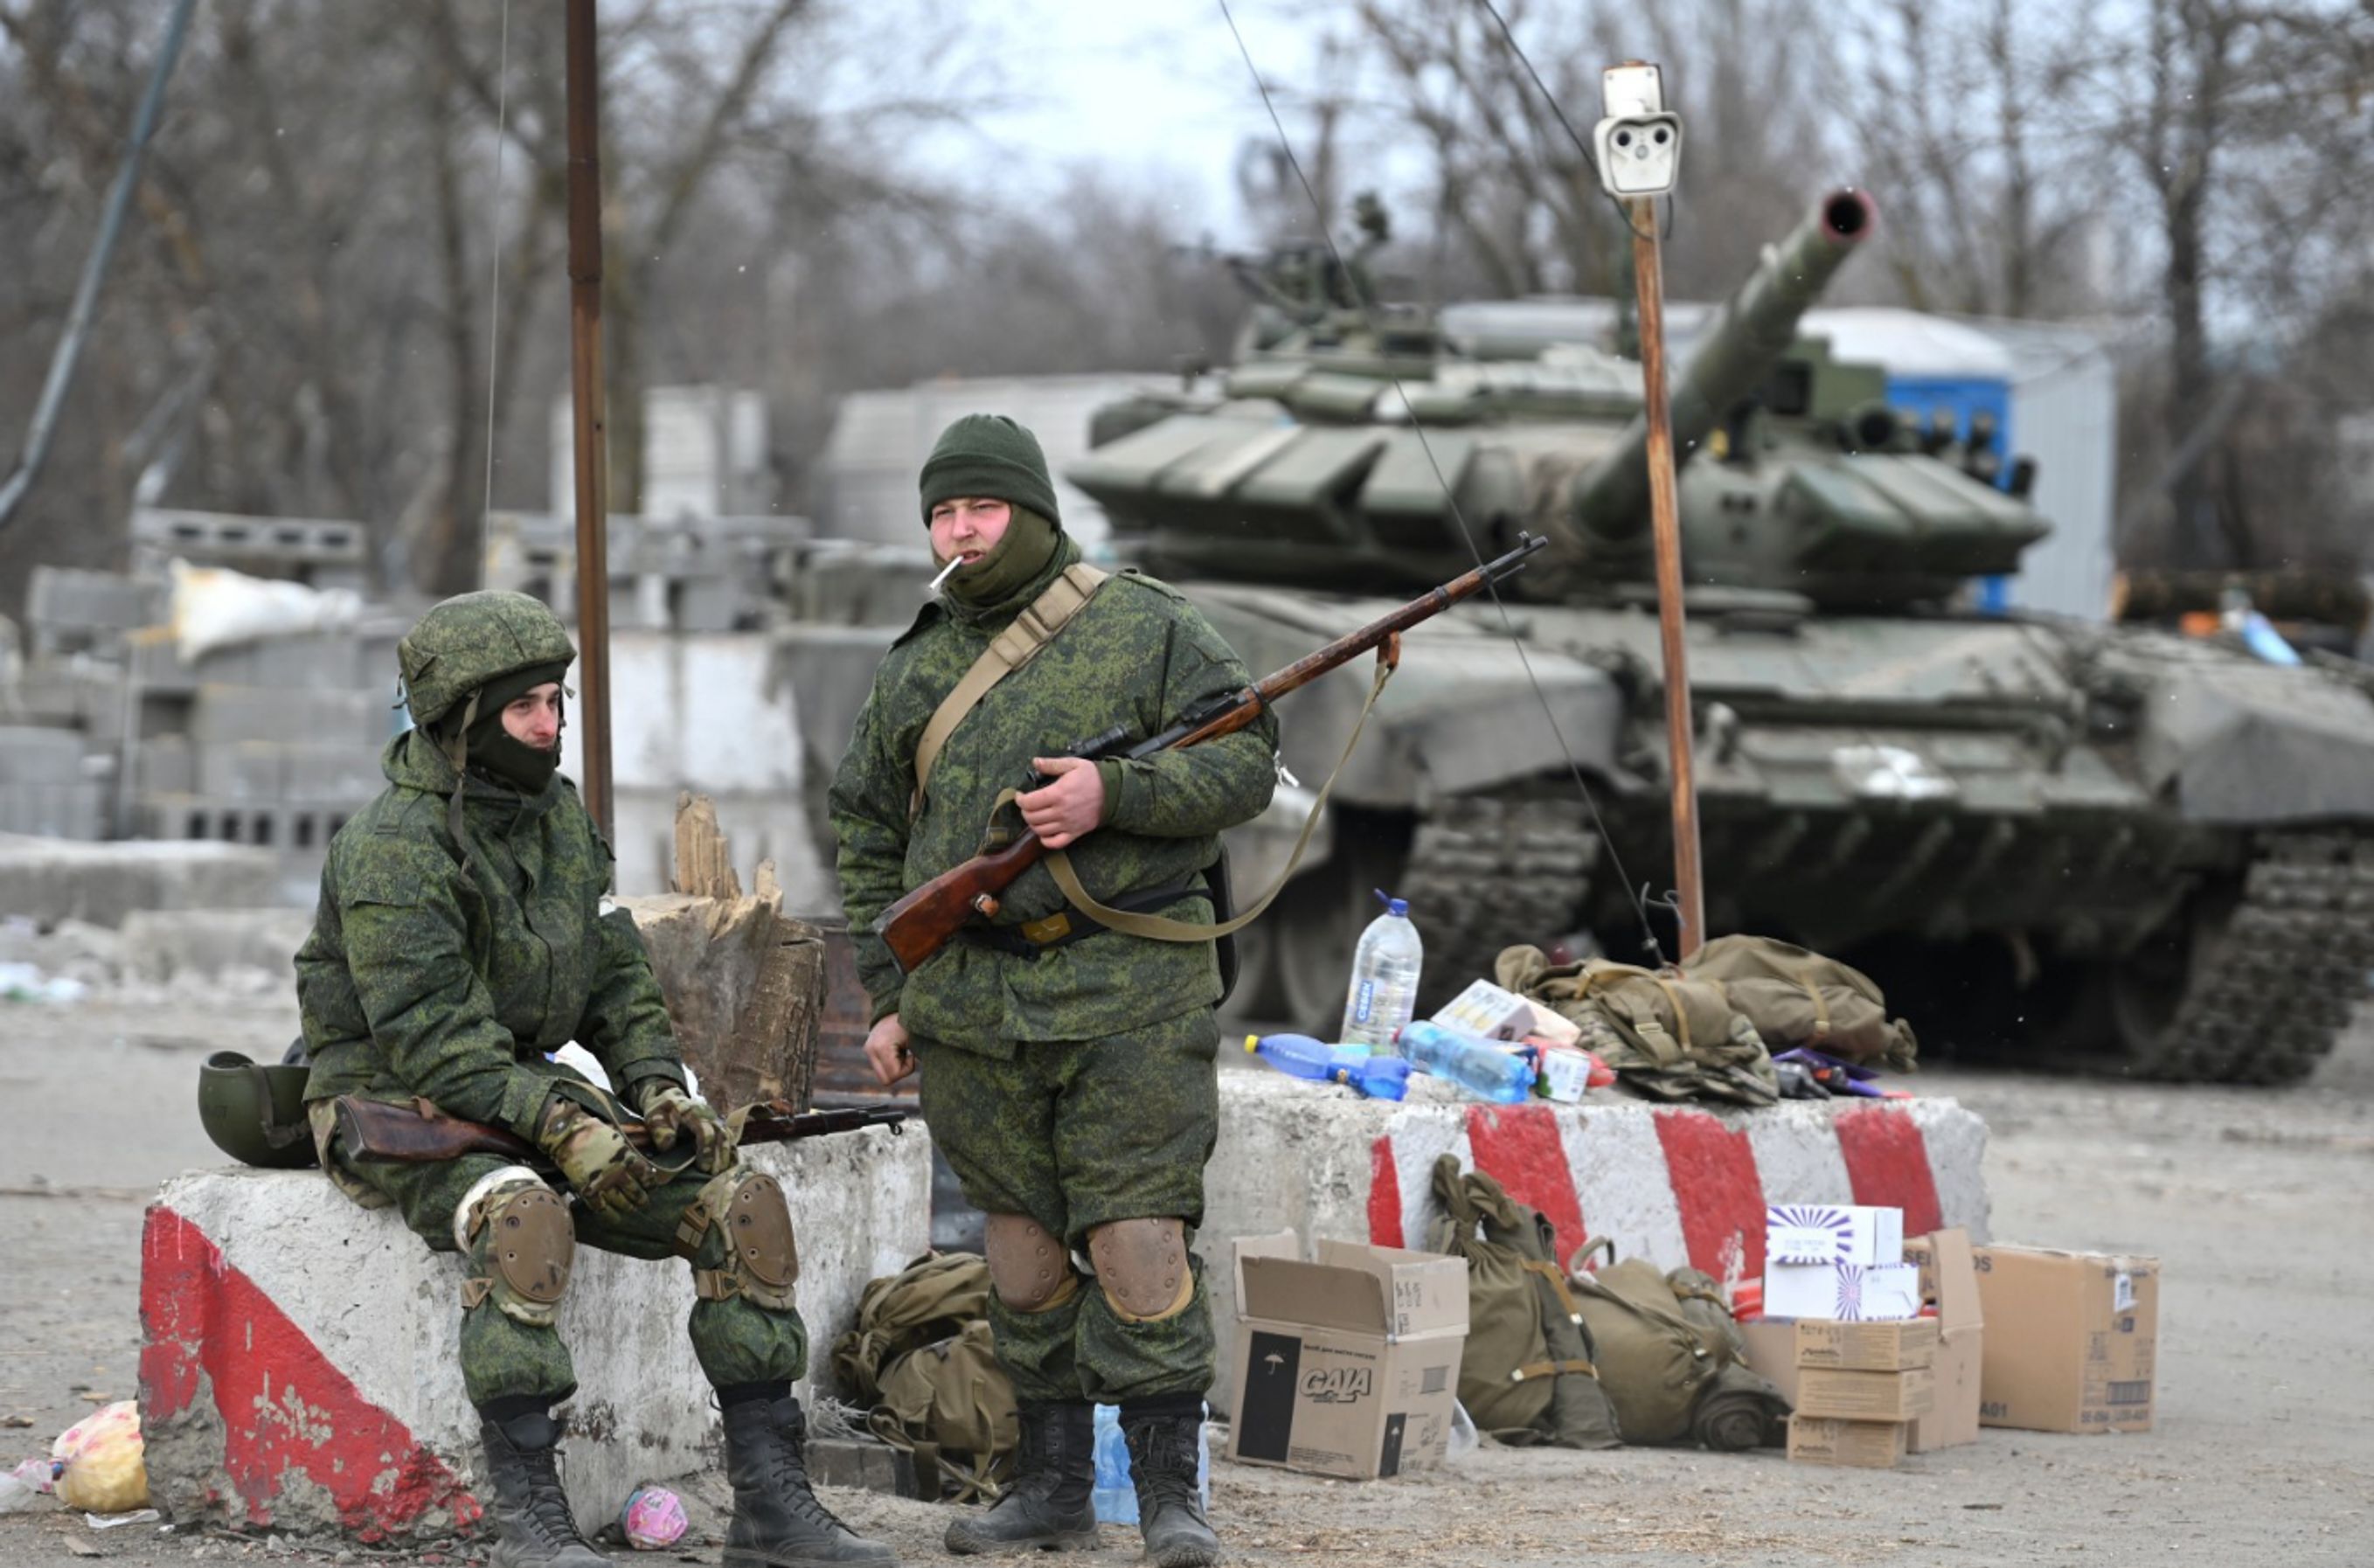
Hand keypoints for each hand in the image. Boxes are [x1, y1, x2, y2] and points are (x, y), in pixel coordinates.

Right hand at [537, 1098, 659, 1217]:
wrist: (569, 1136)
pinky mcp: (588, 1191)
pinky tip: (615, 1217)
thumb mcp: (617, 1136)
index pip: (645, 1175)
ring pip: (620, 1201)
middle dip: (641, 1199)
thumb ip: (628, 1149)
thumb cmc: (593, 1132)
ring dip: (628, 1207)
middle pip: (634, 1191)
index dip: (650, 1183)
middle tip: (644, 1203)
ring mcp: (603, 1183)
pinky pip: (601, 1207)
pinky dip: (609, 1214)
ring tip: (632, 1209)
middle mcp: (618, 1173)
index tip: (651, 1187)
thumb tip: (640, 1154)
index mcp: (627, 1157)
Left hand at [636, 1082, 734, 1174]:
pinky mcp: (718, 1127)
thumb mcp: (655, 1118)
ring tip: (722, 1174)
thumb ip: (660, 1131)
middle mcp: (709, 1116)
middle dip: (720, 1157)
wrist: (670, 1101)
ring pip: (728, 1138)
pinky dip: (730, 1152)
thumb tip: (668, 1146)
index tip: (703, 1167)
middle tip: (714, 1174)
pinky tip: (728, 1167)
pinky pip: (729, 1139)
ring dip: (726, 1156)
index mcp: (693, 1113)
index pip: (706, 1132)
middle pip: (722, 1136)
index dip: (706, 1150)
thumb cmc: (662, 1112)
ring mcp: (716, 1121)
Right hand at [865, 1013, 916, 1086]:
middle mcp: (870, 1050)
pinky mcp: (869, 1050)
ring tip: (901, 1052)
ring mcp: (868, 1050)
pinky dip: (891, 1064)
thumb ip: (914, 1059)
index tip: (912, 1055)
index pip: (893, 1075)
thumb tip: (926, 1072)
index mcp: (882, 1047)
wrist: (896, 1006)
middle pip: (885, 1080)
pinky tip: (896, 1051)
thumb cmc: (911, 1023)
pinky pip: (881, 1068)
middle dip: (899, 1072)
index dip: (907, 1069)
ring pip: (883, 1076)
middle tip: (907, 1057)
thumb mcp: (915, 1040)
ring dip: (895, 1068)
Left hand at [1019, 756, 1105, 848]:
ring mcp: (1067, 824)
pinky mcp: (1075, 833)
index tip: (1020, 795)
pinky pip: (1055, 843)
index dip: (1019, 800)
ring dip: (1033, 824)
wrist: (1113, 792)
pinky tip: (1044, 832)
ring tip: (1035, 816)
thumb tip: (1035, 762)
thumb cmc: (1092, 777)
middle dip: (1024, 811)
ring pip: (1040, 830)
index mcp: (1058, 793)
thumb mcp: (1073, 764)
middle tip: (1027, 805)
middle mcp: (1061, 811)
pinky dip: (1045, 840)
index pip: (1028, 802)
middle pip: (1031, 817)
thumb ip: (1052, 764)